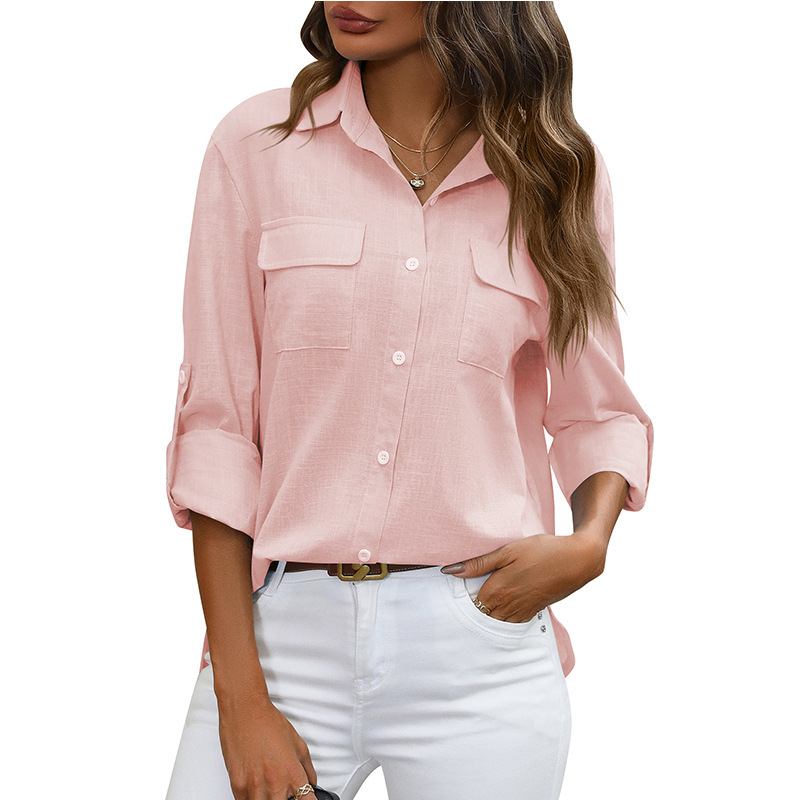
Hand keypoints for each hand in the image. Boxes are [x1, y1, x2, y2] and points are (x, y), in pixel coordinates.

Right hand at [217, 688, 316, 799]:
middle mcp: (273, 782)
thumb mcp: (297, 743)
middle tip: (285, 791)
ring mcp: (253, 786)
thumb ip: (307, 767)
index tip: (306, 798)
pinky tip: (256, 788)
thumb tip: (311, 783)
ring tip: (270, 787)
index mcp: (291, 771)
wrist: (245, 711)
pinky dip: (253, 798)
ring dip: (268, 799)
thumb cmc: (268, 722)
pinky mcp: (237, 786)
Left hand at [441, 531, 607, 621]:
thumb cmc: (542, 551)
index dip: (460, 599)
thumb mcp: (508, 551)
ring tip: (478, 609)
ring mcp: (522, 611)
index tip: (452, 594)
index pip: (469, 603)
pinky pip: (512, 623)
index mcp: (497, 590)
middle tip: (461, 606)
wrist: (577, 560)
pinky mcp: (533, 611)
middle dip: (472, 612)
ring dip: (487, 618)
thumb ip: (479, 563)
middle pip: (481, 617)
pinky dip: (503, 620)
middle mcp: (508, 605)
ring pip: (496, 623)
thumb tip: (450, 571)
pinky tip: (501, 610)